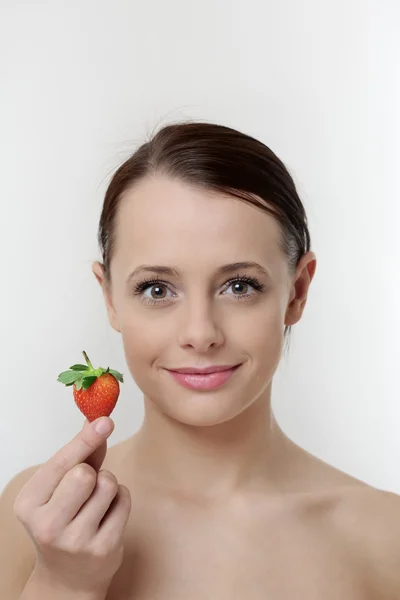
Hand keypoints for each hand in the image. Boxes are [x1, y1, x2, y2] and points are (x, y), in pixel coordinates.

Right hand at [14, 417, 131, 595]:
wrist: (67, 576)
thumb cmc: (65, 519)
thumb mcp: (61, 488)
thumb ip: (80, 455)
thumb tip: (98, 420)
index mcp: (29, 504)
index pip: (60, 463)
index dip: (84, 439)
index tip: (104, 421)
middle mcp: (46, 525)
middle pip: (85, 474)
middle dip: (93, 472)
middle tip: (87, 487)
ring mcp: (75, 541)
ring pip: (109, 484)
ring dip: (109, 485)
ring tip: (97, 503)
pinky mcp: (102, 549)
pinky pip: (124, 500)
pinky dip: (120, 500)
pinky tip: (107, 516)